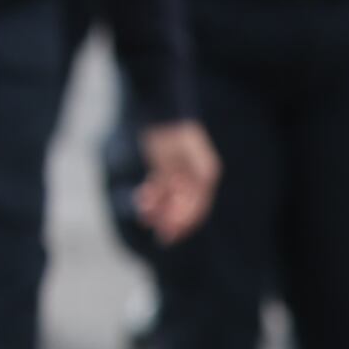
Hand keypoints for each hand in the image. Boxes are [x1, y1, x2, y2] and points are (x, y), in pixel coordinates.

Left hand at [132, 121, 219, 242]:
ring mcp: (177, 174)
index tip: (171, 235)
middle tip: (158, 233)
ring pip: (168, 200)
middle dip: (170, 220)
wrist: (162, 113)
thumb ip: (200, 183)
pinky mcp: (162, 168)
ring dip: (158, 211)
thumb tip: (198, 204)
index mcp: (206, 179)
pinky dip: (150, 197)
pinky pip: (158, 189)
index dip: (185, 224)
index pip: (198, 209)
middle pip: (182, 207)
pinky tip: (142, 201)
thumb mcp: (194, 158)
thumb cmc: (180, 134)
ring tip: (144, 217)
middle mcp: (193, 178)